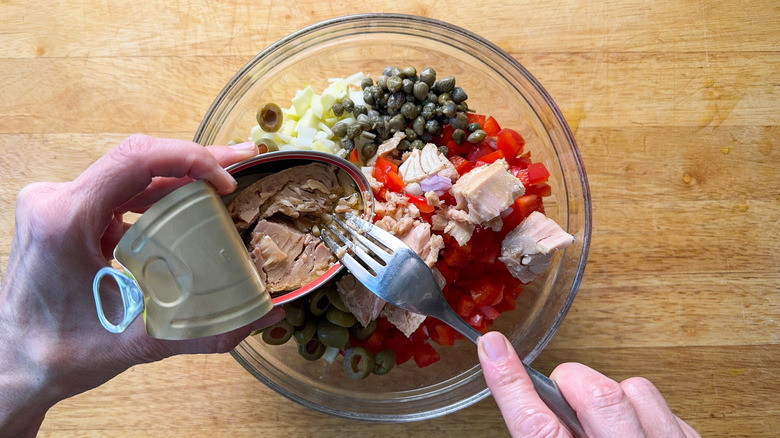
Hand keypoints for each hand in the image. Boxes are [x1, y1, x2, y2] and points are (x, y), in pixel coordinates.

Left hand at [0, 135, 284, 435]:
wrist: (16, 365)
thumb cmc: (60, 352)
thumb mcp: (139, 341)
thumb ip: (208, 331)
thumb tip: (265, 316)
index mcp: (66, 219)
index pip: (136, 160)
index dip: (190, 159)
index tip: (226, 181)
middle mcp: (57, 201)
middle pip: (137, 160)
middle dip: (195, 160)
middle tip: (242, 160)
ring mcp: (59, 205)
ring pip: (130, 173)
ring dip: (179, 175)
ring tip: (225, 179)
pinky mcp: (67, 215)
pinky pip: (119, 191)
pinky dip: (158, 194)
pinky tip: (190, 202)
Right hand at [478, 331, 699, 437]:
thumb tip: (527, 403)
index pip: (535, 427)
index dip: (509, 383)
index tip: (493, 350)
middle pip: (597, 396)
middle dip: (570, 383)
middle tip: (561, 395)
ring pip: (636, 390)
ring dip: (613, 395)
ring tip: (604, 421)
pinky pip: (667, 408)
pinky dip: (645, 412)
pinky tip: (634, 434)